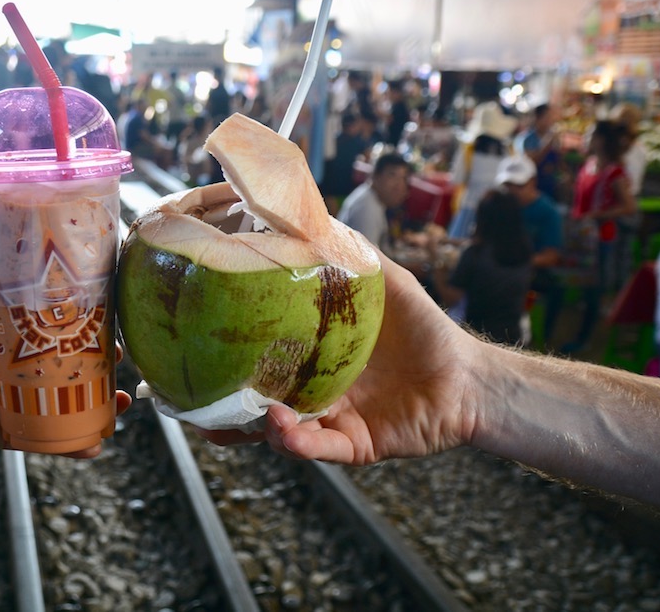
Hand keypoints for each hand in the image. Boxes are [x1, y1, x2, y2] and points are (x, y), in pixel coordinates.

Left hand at [0, 187, 129, 470]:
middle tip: (124, 351)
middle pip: (63, 358)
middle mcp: (7, 363)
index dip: (81, 313)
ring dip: (95, 399)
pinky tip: (97, 438)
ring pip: (62, 398)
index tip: (111, 306)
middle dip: (97, 357)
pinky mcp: (1, 431)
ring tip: (121, 397)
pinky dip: (72, 442)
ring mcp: (7, 399)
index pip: (48, 316)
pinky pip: (44, 438)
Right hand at [198, 252, 477, 464]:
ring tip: (229, 419)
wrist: (468, 375)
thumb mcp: (382, 280)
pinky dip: (297, 442)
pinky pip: (319, 448)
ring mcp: (329, 421)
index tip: (193, 351)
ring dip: (252, 427)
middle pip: (255, 405)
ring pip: (280, 432)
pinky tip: (280, 427)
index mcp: (311, 358)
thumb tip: (308, 210)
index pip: (259, 361)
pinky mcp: (354, 445)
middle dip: (222, 409)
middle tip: (190, 401)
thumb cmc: (423, 327)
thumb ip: (347, 251)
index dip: (226, 361)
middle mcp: (313, 393)